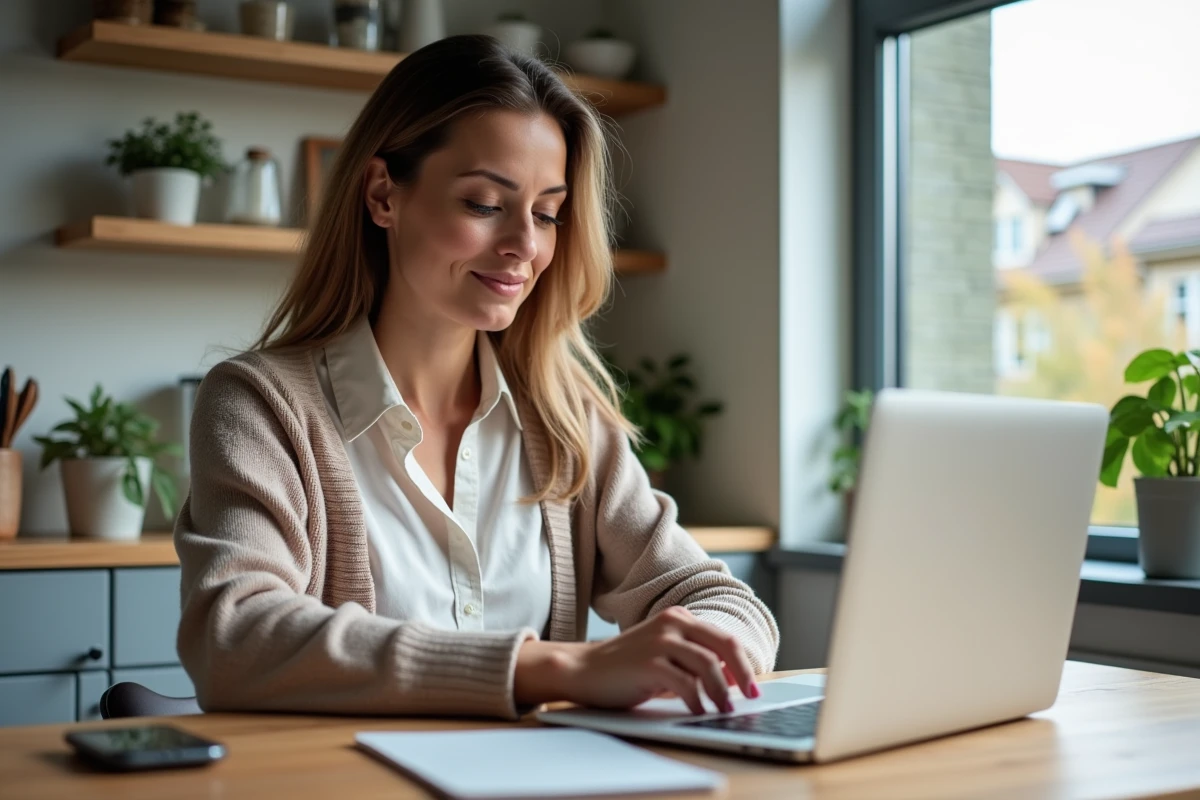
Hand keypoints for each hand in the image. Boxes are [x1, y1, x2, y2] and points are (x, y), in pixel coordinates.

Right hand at [515, 606, 759, 713]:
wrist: (583, 669)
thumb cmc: (626, 667)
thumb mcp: (665, 656)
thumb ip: (694, 661)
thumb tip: (732, 678)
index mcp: (678, 618)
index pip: (723, 638)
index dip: (743, 663)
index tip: (752, 686)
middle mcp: (672, 623)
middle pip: (723, 645)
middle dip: (743, 673)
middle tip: (750, 696)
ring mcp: (660, 640)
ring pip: (708, 665)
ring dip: (722, 692)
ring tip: (724, 710)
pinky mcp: (649, 662)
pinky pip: (686, 684)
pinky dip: (697, 701)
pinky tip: (698, 712)